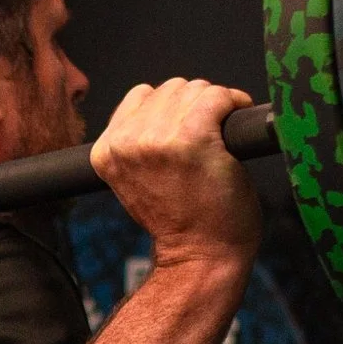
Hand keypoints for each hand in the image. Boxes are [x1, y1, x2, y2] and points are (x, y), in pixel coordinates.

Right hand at [88, 78, 262, 269]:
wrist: (200, 255)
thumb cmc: (179, 220)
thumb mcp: (135, 181)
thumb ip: (135, 145)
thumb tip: (160, 108)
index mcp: (105, 152)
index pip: (139, 97)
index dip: (170, 109)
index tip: (186, 128)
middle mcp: (127, 143)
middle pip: (169, 88)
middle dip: (193, 105)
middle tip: (208, 135)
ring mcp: (158, 140)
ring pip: (194, 89)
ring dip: (214, 104)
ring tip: (220, 133)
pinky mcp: (193, 138)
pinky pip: (216, 97)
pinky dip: (233, 102)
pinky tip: (236, 118)